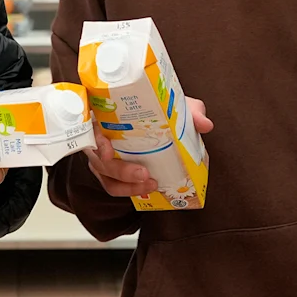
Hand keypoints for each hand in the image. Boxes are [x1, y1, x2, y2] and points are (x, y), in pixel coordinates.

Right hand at [85, 95, 211, 198]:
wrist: (161, 120)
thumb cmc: (160, 109)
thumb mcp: (176, 106)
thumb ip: (190, 111)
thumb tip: (204, 124)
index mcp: (109, 115)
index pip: (92, 126)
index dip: (96, 140)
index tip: (108, 151)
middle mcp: (101, 136)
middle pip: (98, 157)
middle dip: (120, 170)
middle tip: (143, 174)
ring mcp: (104, 155)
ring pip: (105, 175)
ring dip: (125, 184)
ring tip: (149, 185)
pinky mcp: (112, 171)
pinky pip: (113, 185)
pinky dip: (129, 190)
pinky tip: (146, 190)